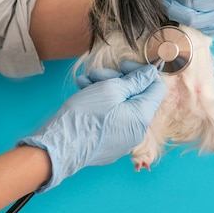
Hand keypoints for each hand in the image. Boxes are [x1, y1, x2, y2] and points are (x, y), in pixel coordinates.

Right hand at [19, 62, 165, 191]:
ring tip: (86, 81)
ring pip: (119, 105)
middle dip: (117, 79)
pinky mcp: (106, 143)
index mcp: (142, 118)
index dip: (142, 73)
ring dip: (104, 88)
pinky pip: (110, 118)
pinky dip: (100, 104)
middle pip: (135, 96)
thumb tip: (150, 74)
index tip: (124, 65)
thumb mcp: (111, 90)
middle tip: (98, 73)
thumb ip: (135, 81)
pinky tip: (83, 92)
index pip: (156, 89)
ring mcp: (121, 139)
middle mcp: (136, 131)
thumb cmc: (85, 117)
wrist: (57, 147)